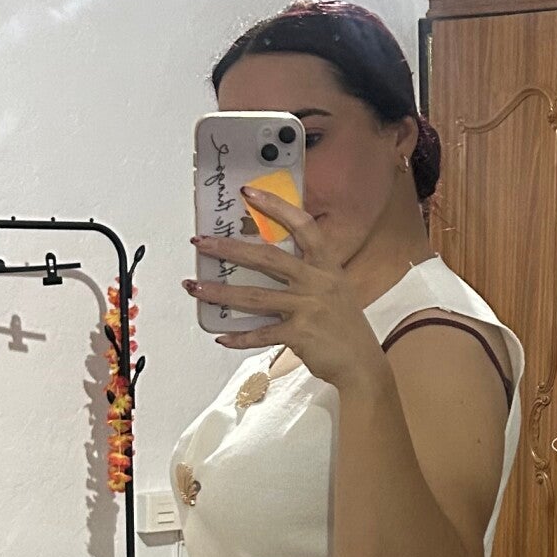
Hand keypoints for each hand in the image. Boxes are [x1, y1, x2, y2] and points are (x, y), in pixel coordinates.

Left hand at [183, 189, 384, 390]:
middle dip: (229, 249)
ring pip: (255, 296)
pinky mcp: (300, 334)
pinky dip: (240, 337)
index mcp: (326, 265)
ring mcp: (309, 308)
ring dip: (220, 292)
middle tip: (201, 242)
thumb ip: (307, 273)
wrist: (361, 363)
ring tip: (194, 287)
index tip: (249, 193)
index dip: (276, 207)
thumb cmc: (344, 325)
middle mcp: (318, 282)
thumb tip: (264, 261)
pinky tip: (222, 336)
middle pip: (267, 258)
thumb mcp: (334, 289)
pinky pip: (262, 333)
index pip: (303, 226)